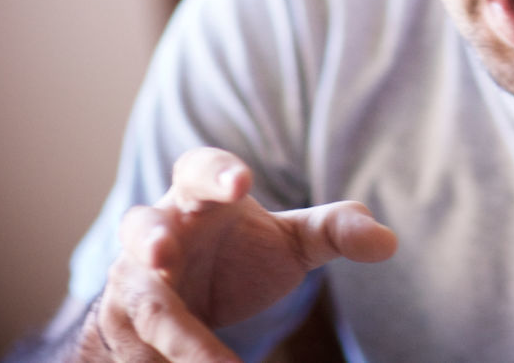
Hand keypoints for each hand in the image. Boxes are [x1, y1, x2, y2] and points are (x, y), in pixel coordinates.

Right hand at [88, 147, 397, 362]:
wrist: (186, 290)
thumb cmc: (238, 250)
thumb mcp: (290, 240)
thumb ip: (336, 232)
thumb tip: (388, 241)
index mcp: (198, 195)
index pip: (200, 169)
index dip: (217, 172)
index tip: (243, 182)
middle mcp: (158, 233)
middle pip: (142, 229)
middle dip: (150, 240)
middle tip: (161, 255)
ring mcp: (135, 282)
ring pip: (143, 307)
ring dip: (165, 335)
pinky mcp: (125, 328)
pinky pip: (137, 350)